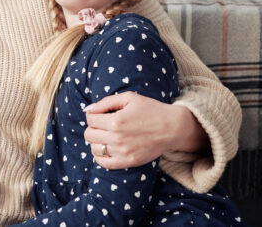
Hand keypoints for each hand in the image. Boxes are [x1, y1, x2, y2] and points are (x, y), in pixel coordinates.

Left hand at [83, 92, 206, 168]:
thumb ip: (106, 102)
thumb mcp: (129, 98)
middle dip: (93, 127)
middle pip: (89, 134)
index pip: (90, 119)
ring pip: (94, 149)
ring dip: (96, 141)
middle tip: (103, 125)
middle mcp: (117, 138)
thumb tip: (88, 110)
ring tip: (106, 136)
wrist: (172, 128)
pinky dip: (100, 156)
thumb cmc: (151, 110)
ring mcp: (122, 152)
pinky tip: (107, 148)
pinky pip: (103, 163)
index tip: (101, 114)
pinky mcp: (128, 162)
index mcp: (116, 121)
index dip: (93, 115)